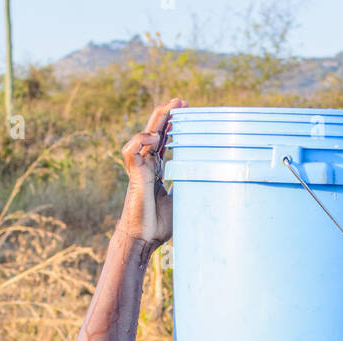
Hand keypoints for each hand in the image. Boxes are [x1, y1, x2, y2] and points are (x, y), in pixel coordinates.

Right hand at [117, 97, 187, 245]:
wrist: (144, 238)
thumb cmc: (160, 224)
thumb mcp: (182, 200)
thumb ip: (190, 185)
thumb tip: (211, 178)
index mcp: (156, 169)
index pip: (165, 140)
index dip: (173, 125)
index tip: (187, 112)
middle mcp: (147, 164)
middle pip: (156, 131)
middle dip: (168, 114)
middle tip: (182, 100)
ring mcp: (139, 167)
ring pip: (145, 134)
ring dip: (157, 119)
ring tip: (171, 107)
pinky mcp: (134, 174)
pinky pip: (132, 149)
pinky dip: (141, 139)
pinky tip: (155, 138)